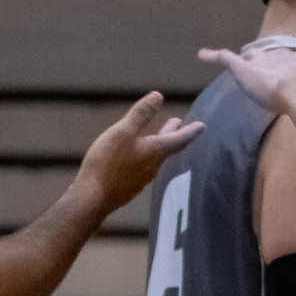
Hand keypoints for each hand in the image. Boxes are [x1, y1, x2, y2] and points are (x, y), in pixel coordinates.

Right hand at [73, 92, 203, 211]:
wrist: (92, 199)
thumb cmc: (107, 163)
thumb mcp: (123, 132)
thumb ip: (141, 115)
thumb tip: (158, 96)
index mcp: (155, 151)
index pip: (179, 138)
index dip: (191, 130)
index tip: (202, 126)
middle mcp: (152, 166)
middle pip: (168, 147)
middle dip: (175, 134)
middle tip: (181, 124)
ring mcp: (141, 179)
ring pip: (156, 158)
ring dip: (161, 145)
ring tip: (159, 138)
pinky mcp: (129, 187)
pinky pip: (143, 168)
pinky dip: (146, 157)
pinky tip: (137, 159)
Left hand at [197, 45, 295, 111]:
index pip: (292, 55)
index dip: (287, 58)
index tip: (286, 59)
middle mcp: (280, 55)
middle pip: (269, 54)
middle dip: (264, 56)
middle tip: (258, 58)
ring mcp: (261, 61)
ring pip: (249, 56)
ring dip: (243, 58)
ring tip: (236, 58)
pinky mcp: (244, 68)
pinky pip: (226, 59)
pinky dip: (213, 55)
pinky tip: (203, 54)